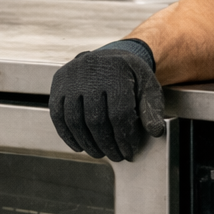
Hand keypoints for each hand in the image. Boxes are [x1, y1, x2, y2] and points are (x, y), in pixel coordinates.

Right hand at [49, 41, 165, 160]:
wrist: (108, 57)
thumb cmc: (130, 75)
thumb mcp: (148, 86)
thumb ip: (152, 108)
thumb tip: (155, 131)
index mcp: (116, 73)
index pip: (119, 114)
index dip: (124, 138)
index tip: (129, 151)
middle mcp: (90, 74)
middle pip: (96, 120)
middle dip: (107, 144)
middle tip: (115, 156)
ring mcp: (71, 79)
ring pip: (75, 121)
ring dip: (88, 143)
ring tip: (99, 153)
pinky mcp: (58, 85)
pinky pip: (58, 116)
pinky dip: (67, 135)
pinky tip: (79, 146)